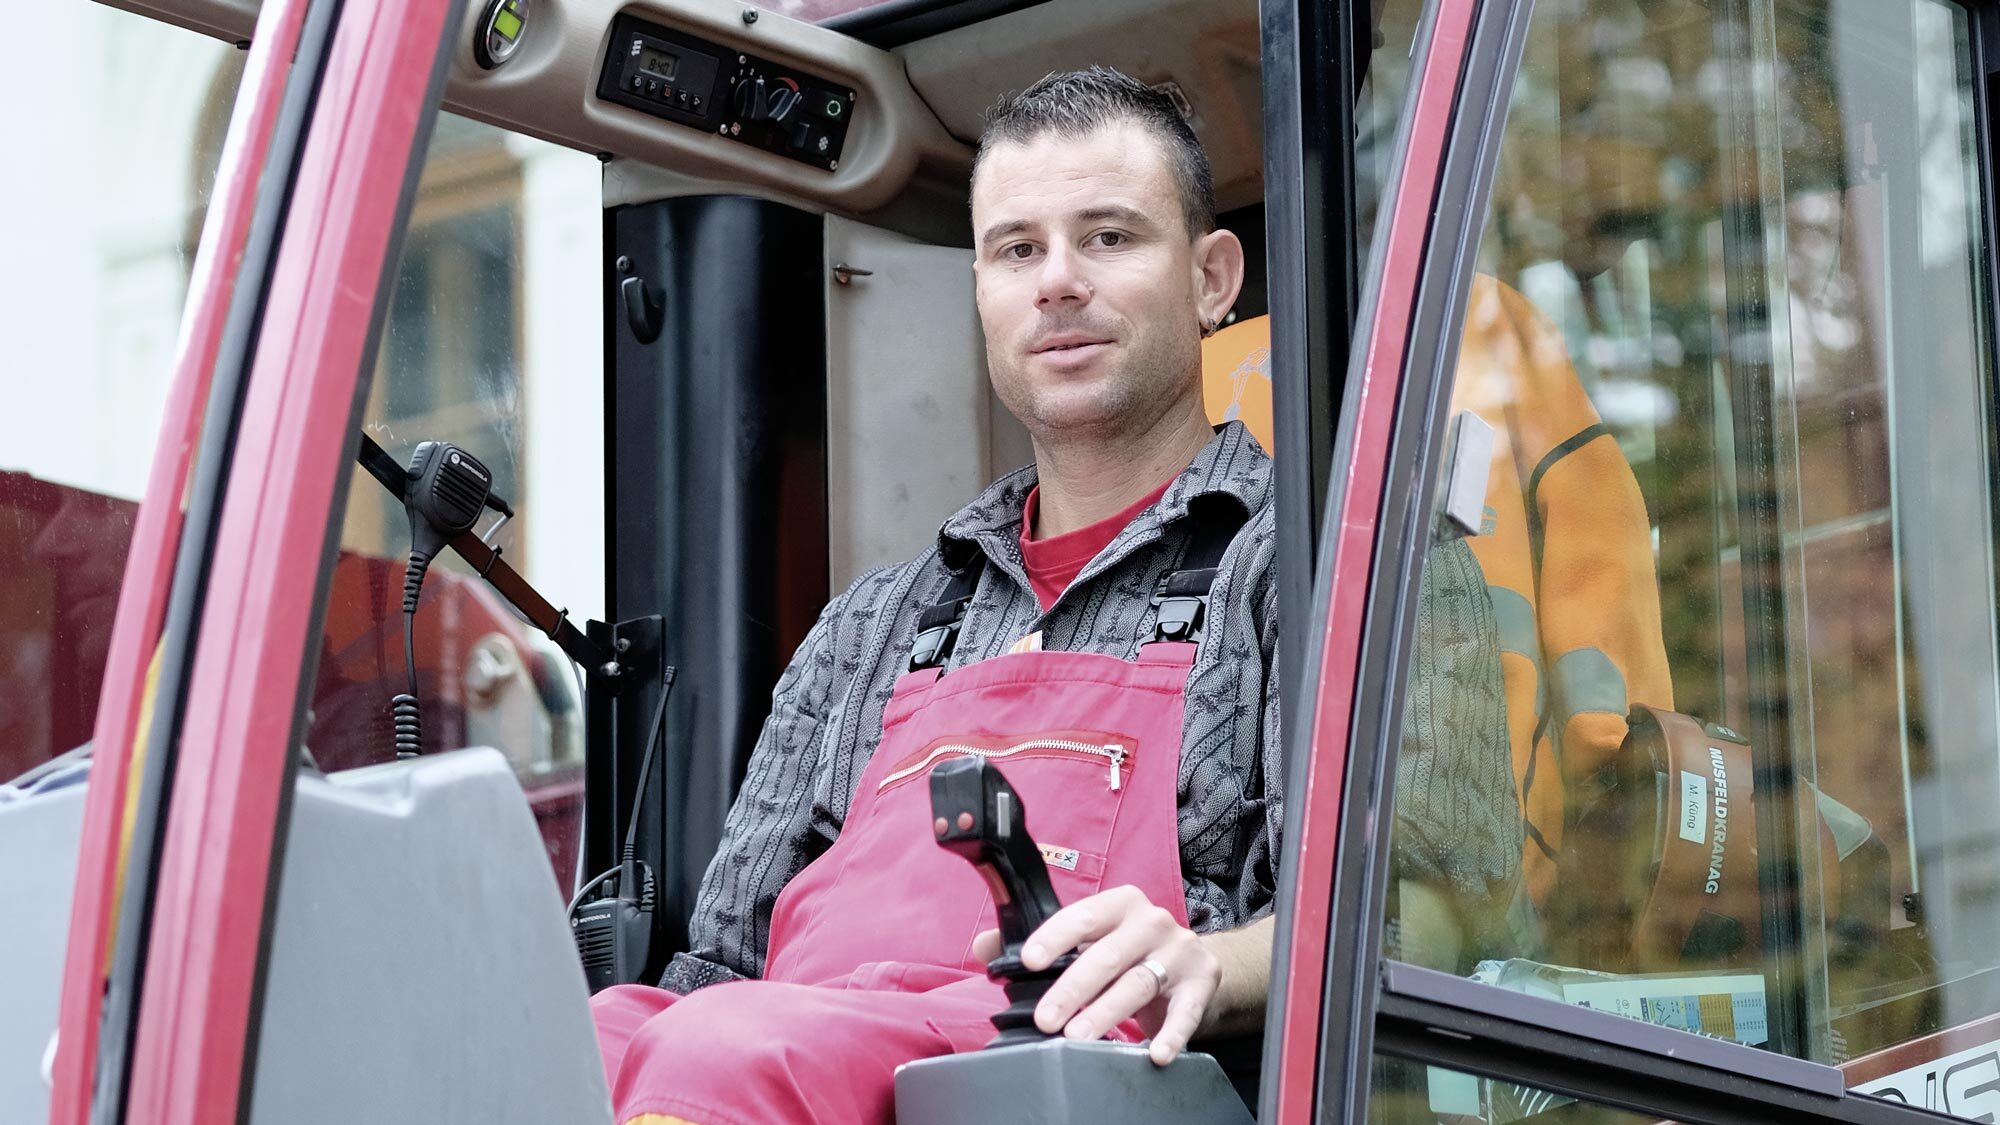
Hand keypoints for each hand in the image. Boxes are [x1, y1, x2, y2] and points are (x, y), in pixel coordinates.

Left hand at [971, 884, 1219, 1065]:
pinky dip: (1171, 1034)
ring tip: (1078, 1038)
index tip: (1028, 962)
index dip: (1054, 937)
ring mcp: (1179, 952)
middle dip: (1073, 989)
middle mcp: (1151, 922)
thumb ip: (1040, 941)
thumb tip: (985, 947)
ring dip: (1107, 1013)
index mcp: (1119, 904)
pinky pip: (1185, 1012)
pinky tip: (1155, 1053)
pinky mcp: (1201, 984)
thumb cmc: (1129, 950)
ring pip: (1139, 983)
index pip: (1082, 916)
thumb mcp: (1090, 938)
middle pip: (1108, 955)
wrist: (1194, 964)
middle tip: (1046, 1019)